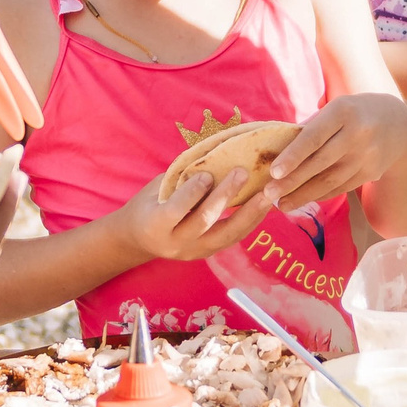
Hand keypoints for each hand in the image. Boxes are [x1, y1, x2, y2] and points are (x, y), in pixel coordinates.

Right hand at [114, 166, 270, 262]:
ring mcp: (194, 252)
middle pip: (204, 222)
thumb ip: (180, 178)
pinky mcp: (209, 253)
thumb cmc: (147, 205)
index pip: (175, 211)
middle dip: (225, 197)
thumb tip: (213, 154)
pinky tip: (264, 205)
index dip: (191, 194)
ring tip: (267, 193)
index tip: (207, 176)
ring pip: (226, 235)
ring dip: (249, 213)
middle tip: (242, 173)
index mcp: (155, 225)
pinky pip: (233, 238)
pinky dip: (250, 221)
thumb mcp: (156, 189)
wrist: (139, 239)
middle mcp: (175, 243)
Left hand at [263, 94, 406, 209]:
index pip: (314, 137)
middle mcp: (357, 133)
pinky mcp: (372, 172)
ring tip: (282, 204)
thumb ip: (311, 126)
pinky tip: (303, 199)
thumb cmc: (353, 113)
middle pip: (320, 162)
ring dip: (304, 194)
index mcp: (343, 111)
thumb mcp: (335, 108)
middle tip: (269, 194)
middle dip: (292, 181)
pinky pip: (341, 187)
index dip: (293, 156)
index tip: (274, 172)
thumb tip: (277, 150)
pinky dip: (320, 195)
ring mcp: (367, 155)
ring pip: (331, 180)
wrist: (397, 123)